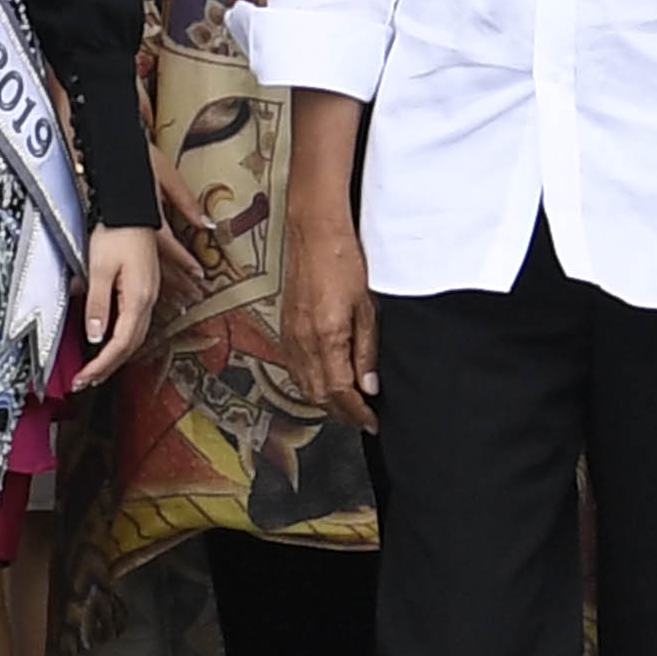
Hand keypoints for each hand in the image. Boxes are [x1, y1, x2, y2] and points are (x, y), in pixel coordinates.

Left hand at [69, 226, 169, 386]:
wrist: (133, 209)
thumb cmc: (117, 233)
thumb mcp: (99, 268)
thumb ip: (97, 304)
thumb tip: (95, 336)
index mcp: (138, 298)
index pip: (120, 343)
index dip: (102, 364)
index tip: (84, 378)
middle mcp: (148, 301)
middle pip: (130, 345)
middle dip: (108, 366)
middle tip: (86, 381)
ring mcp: (149, 295)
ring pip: (135, 336)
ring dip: (115, 355)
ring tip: (96, 368)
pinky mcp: (145, 289)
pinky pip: (135, 323)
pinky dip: (122, 340)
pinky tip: (110, 342)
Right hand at [284, 209, 379, 432]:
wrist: (314, 233)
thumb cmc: (343, 261)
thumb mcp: (367, 307)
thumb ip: (366, 350)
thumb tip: (369, 386)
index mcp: (326, 338)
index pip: (341, 392)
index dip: (357, 413)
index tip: (372, 422)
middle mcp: (304, 342)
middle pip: (320, 395)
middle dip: (342, 413)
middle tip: (363, 418)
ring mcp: (290, 336)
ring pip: (305, 385)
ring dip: (325, 401)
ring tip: (346, 406)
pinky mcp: (284, 328)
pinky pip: (294, 368)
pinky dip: (309, 383)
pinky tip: (322, 381)